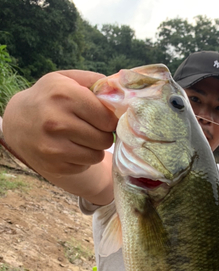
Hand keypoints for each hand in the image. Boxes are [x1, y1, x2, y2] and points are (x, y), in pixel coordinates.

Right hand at [2, 70, 117, 176]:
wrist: (19, 123)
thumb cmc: (50, 98)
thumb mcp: (66, 80)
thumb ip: (95, 81)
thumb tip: (122, 93)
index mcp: (64, 95)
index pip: (107, 118)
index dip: (110, 119)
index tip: (103, 118)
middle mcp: (57, 122)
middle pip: (105, 139)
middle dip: (103, 134)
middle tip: (92, 128)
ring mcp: (54, 147)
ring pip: (97, 155)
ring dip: (94, 148)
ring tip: (82, 138)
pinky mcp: (54, 165)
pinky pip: (85, 166)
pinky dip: (83, 159)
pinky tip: (71, 148)